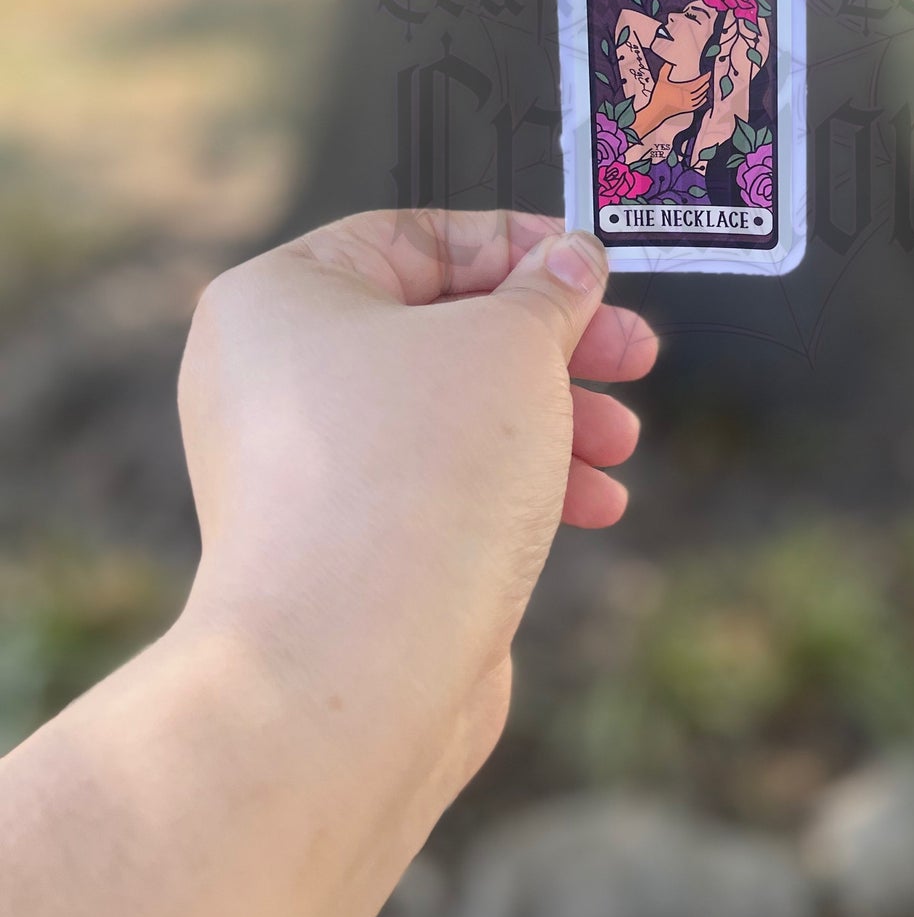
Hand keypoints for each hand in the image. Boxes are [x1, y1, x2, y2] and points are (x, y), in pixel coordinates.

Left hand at [178, 209, 656, 801]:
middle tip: (637, 355)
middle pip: (443, 327)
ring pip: (450, 413)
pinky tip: (593, 507)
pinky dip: (516, 483)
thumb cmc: (418, 480)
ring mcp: (302, 471)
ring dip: (552, 419)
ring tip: (620, 447)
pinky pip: (438, 486)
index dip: (522, 246)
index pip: (419, 237)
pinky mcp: (341, 549)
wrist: (349, 678)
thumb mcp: (511, 345)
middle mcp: (273, 379)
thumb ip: (550, 291)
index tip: (598, 272)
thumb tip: (571, 258)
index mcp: (282, 299)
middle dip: (555, 344)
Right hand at [631, 60, 708, 137]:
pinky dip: (702, 101)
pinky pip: (697, 105)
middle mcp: (686, 97)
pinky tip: (704, 98)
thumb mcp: (661, 80)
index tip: (707, 74)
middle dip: (705, 83)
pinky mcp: (685, 109)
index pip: (697, 83)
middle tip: (708, 78)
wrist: (656, 110)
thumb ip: (665, 70)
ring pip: (699, 97)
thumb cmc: (658, 97)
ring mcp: (687, 104)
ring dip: (704, 91)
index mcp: (682, 89)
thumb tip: (668, 62)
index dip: (704, 78)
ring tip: (707, 86)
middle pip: (700, 90)